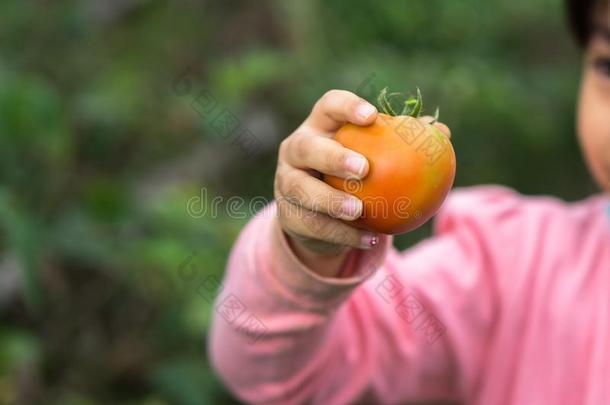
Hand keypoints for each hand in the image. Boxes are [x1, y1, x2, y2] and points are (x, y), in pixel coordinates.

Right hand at [274, 90, 449, 270]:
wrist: (319, 213)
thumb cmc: (355, 175)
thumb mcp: (375, 156)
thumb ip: (404, 143)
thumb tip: (443, 132)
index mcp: (319, 126)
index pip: (328, 106)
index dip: (346, 107)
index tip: (372, 116)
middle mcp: (295, 150)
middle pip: (306, 147)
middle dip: (332, 157)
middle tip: (364, 169)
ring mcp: (285, 182)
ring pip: (301, 190)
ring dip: (330, 201)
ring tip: (358, 210)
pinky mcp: (287, 214)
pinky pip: (313, 226)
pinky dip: (341, 234)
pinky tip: (368, 237)